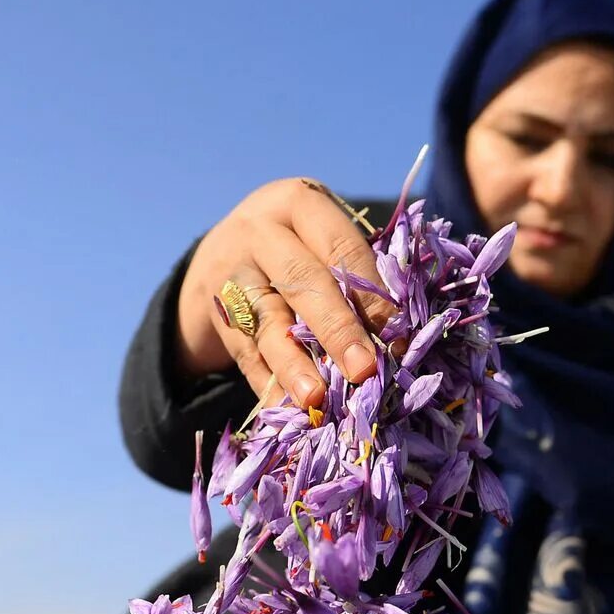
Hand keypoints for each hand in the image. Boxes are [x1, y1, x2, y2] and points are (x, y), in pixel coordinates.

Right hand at [174, 177, 397, 408]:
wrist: (221, 248)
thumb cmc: (300, 242)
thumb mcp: (322, 232)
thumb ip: (356, 269)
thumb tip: (398, 333)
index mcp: (298, 203)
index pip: (340, 246)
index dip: (370, 292)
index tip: (396, 335)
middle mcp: (258, 232)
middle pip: (301, 281)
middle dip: (336, 330)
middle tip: (364, 371)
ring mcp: (230, 273)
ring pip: (266, 322)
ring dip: (292, 365)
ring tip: (315, 400)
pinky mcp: (215, 313)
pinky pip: (244, 352)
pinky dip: (267, 383)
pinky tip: (287, 410)